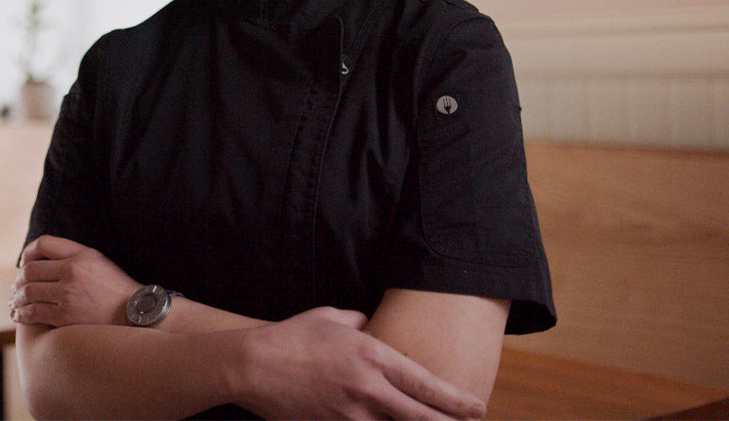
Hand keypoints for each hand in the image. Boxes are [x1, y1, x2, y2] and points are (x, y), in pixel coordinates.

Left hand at [11, 235, 140, 326]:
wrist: (133, 313)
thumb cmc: (114, 287)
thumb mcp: (98, 260)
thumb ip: (72, 255)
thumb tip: (40, 258)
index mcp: (80, 254)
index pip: (43, 243)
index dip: (27, 252)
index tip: (23, 263)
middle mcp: (72, 271)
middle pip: (29, 271)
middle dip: (18, 280)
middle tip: (15, 288)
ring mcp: (68, 295)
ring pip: (28, 293)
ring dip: (16, 299)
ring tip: (14, 303)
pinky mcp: (66, 317)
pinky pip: (34, 313)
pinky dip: (22, 314)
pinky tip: (20, 316)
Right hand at [232, 307, 486, 420]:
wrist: (252, 365)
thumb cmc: (293, 336)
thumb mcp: (333, 317)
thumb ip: (361, 323)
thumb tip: (374, 328)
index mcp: (371, 356)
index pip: (424, 384)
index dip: (455, 400)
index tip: (477, 408)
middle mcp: (367, 388)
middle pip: (419, 417)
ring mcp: (349, 415)